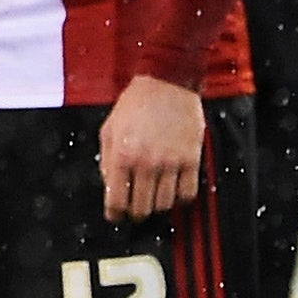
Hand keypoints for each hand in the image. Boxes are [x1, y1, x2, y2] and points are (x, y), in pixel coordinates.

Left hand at [99, 74, 203, 221]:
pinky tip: (174, 190)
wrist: (166, 82)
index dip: (115, 214)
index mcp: (121, 156)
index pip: (116, 201)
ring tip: (154, 196)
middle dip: (135, 212)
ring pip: (164, 205)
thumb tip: (110, 188)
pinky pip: (187, 194)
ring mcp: (170, 162)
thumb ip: (106, 161)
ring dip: (157, 206)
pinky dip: (180, 198)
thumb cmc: (135, 103)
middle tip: (135, 207)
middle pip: (141, 208)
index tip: (116, 215)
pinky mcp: (191, 159)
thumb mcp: (109, 129)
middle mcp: (146, 163)